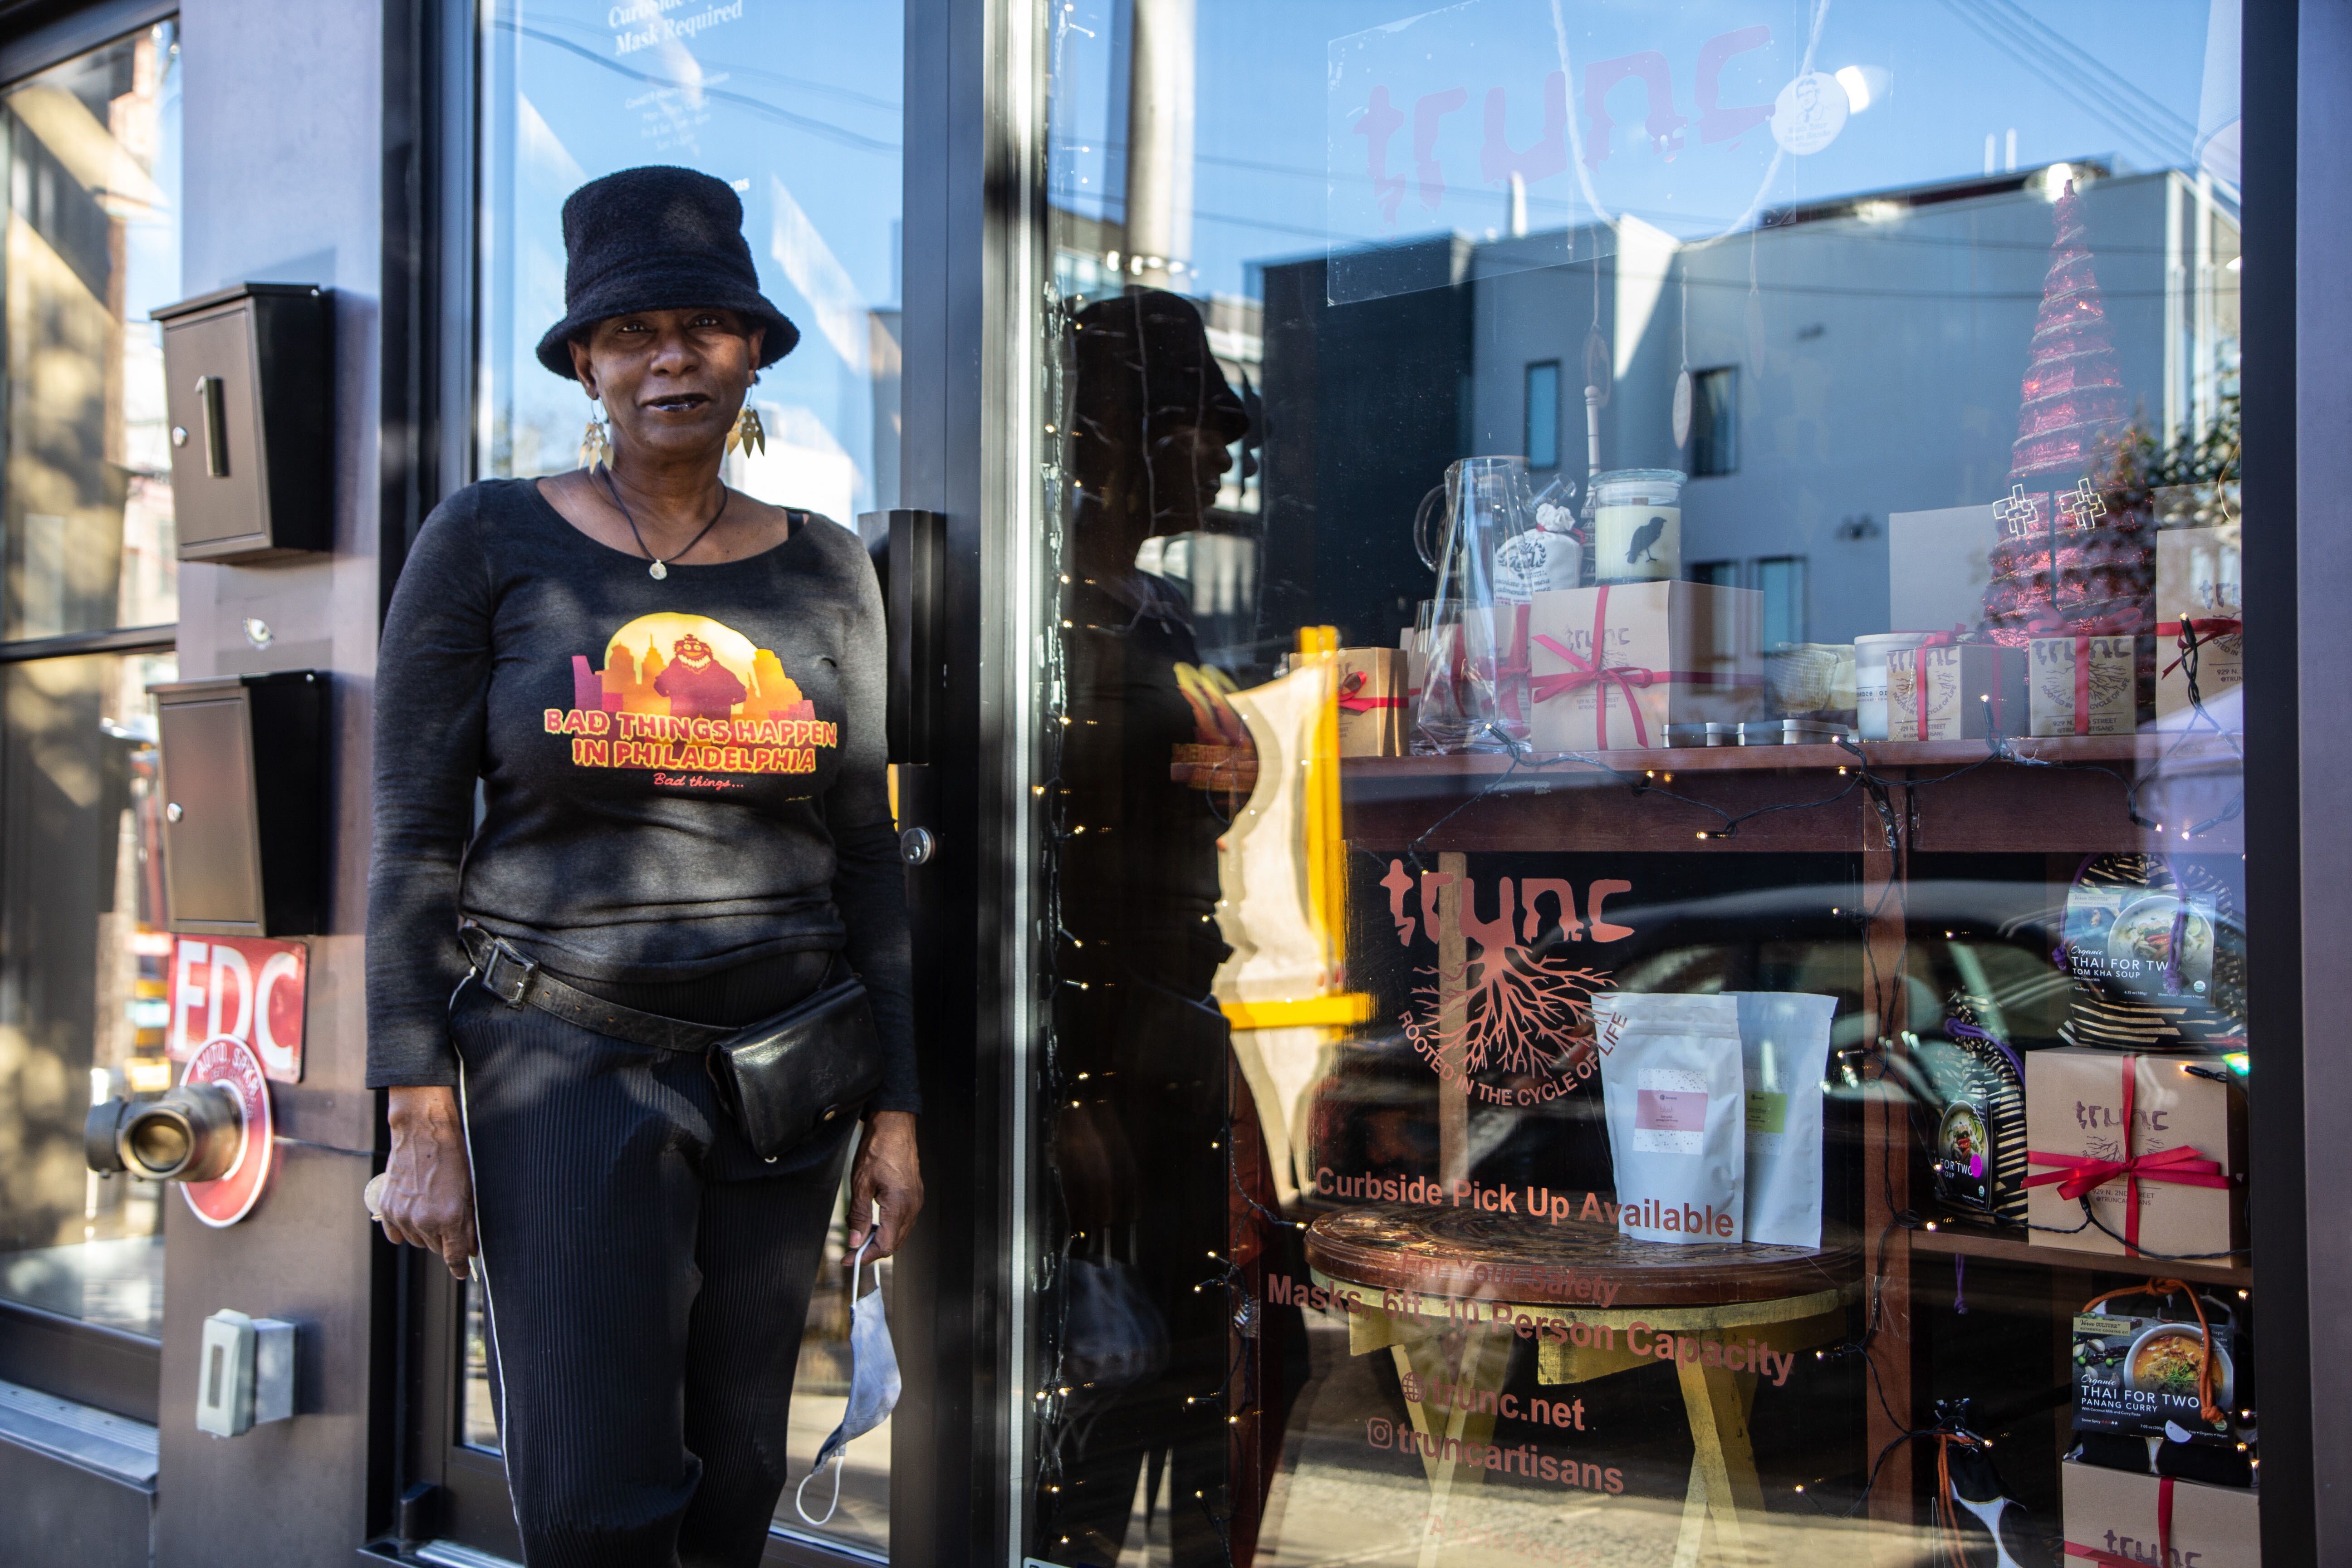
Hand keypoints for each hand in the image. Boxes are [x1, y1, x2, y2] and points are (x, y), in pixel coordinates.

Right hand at [378, 1086, 477, 1279]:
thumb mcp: (470, 1191)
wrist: (423, 1133)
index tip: (462, 1272)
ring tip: (432, 1207)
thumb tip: (470, 1249)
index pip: (454, 1257)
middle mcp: (423, 1221)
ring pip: (417, 1241)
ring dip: (426, 1232)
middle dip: (446, 1239)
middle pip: (437, 1248)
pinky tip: (414, 1214)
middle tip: (450, 1217)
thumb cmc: (452, 1157)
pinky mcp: (387, 1208)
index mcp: (449, 1217)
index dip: (460, 1268)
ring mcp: (402, 1215)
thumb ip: (470, 1224)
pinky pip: (396, 1234)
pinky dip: (405, 1229)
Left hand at [845, 1110, 921, 1261]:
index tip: (848, 1258)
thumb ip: (859, 1216)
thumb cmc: (878, 1149)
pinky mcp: (915, 1195)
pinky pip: (903, 1221)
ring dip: (880, 1239)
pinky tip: (874, 1220)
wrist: (894, 1126)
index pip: (885, 1245)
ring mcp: (916, 1201)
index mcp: (900, 1205)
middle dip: (872, 1250)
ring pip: (899, 1234)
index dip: (865, 1256)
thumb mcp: (861, 1184)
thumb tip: (856, 1241)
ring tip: (860, 1233)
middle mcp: (912, 1206)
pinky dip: (888, 1227)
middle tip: (850, 1249)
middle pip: (894, 1244)